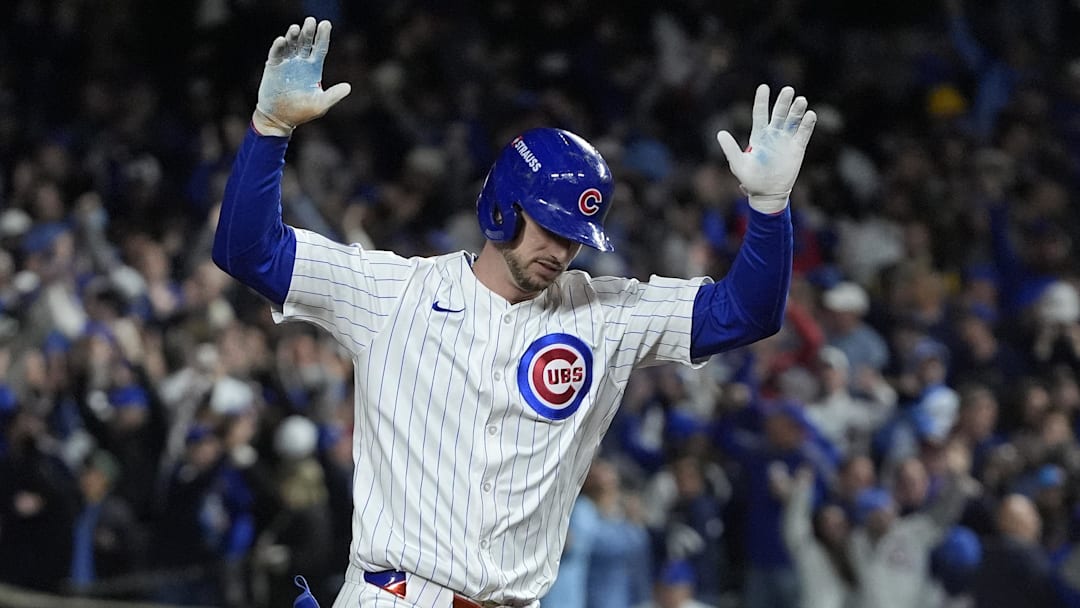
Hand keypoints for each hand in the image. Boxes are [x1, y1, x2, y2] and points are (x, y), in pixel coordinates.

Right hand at [254, 17, 351, 136]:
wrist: (279, 119)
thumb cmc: (301, 112)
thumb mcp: (320, 105)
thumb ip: (334, 95)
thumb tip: (348, 87)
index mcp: (314, 68)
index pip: (320, 48)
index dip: (323, 36)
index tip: (326, 24)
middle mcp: (301, 62)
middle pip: (306, 43)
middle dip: (309, 32)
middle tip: (311, 21)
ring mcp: (287, 63)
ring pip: (291, 44)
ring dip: (293, 36)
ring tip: (296, 28)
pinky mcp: (274, 66)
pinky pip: (276, 53)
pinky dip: (279, 46)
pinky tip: (282, 40)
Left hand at [717, 84, 815, 213]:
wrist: (767, 194)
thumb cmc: (750, 179)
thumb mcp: (738, 164)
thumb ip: (730, 149)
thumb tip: (720, 133)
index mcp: (758, 135)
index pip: (760, 113)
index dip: (762, 100)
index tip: (764, 87)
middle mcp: (773, 134)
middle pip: (779, 113)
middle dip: (783, 101)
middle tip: (788, 90)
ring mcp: (786, 140)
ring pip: (793, 120)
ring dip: (797, 110)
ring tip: (801, 100)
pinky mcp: (797, 148)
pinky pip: (803, 134)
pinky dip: (807, 125)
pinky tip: (810, 115)